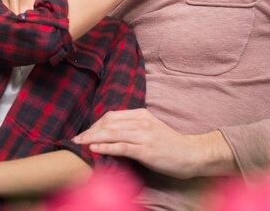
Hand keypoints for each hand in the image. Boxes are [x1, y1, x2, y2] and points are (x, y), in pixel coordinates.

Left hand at [72, 109, 235, 178]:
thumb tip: (110, 133)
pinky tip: (94, 149)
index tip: (85, 133)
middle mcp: (141, 121)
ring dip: (92, 138)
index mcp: (141, 114)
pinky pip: (120, 146)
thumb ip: (132, 128)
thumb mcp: (150, 129)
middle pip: (108, 123)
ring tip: (80, 143)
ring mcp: (144, 135)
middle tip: (76, 138)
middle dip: (90, 131)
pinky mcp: (146, 150)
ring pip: (112, 133)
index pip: (111, 116)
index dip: (95, 124)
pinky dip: (105, 146)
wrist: (192, 154)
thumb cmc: (170, 145)